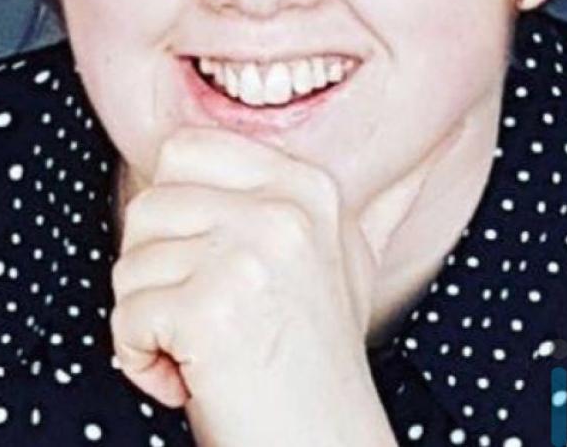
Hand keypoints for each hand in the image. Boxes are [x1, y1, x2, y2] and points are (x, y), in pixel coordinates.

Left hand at [109, 123, 461, 443]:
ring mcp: (250, 257)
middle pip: (147, 205)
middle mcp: (283, 210)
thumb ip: (373, 205)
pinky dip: (141, 361)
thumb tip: (439, 150)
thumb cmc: (319, 364)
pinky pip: (126, 316)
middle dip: (153, 272)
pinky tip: (192, 379)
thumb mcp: (351, 264)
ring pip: (129, 264)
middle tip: (207, 319)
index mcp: (307, 186)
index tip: (208, 264)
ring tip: (206, 352)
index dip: (173, 213)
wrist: (322, 446)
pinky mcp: (211, 309)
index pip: (183, 148)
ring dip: (148, 322)